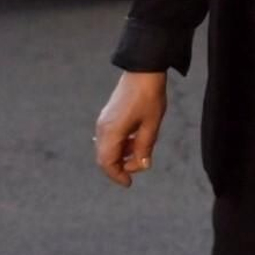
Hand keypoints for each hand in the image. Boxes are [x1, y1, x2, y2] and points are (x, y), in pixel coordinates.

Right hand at [94, 71, 166, 187]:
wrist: (143, 71)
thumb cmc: (149, 97)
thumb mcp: (152, 124)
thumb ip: (145, 147)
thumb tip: (142, 166)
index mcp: (111, 132)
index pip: (107, 163)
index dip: (117, 175)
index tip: (129, 183)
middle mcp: (102, 129)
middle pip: (105, 158)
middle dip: (121, 166)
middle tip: (141, 165)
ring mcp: (103, 122)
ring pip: (107, 148)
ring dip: (122, 154)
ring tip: (142, 150)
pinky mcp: (108, 117)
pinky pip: (110, 138)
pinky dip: (121, 144)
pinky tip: (136, 140)